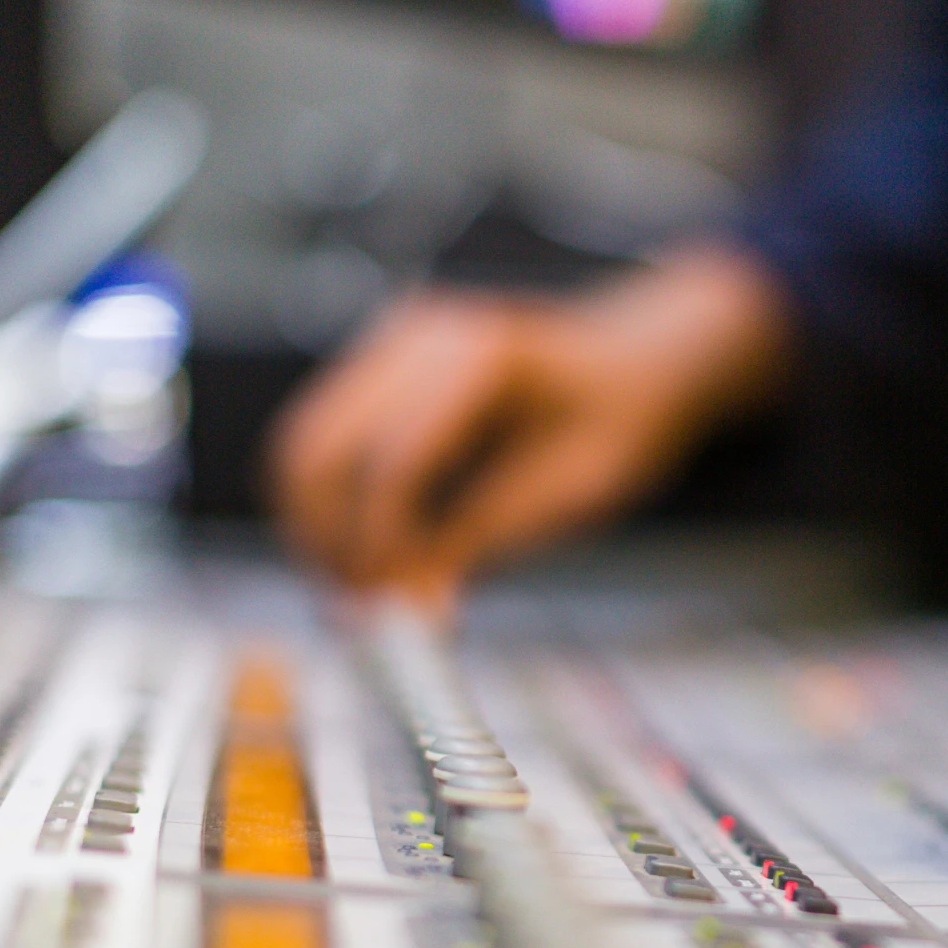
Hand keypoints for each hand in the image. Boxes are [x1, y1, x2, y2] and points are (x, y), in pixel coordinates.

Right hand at [269, 244, 789, 612]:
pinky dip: (331, 500)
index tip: (392, 611)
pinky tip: (366, 551)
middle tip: (360, 611)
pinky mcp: (380, 364)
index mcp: (479, 358)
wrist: (643, 359)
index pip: (391, 465)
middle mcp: (419, 336)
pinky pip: (325, 437)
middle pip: (318, 449)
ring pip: (304, 444)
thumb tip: (410, 606)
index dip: (382, 549)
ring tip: (361, 590)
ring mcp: (392, 342)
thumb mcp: (570, 491)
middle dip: (328, 540)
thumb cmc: (624, 417)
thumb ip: (483, 539)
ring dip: (316, 524)